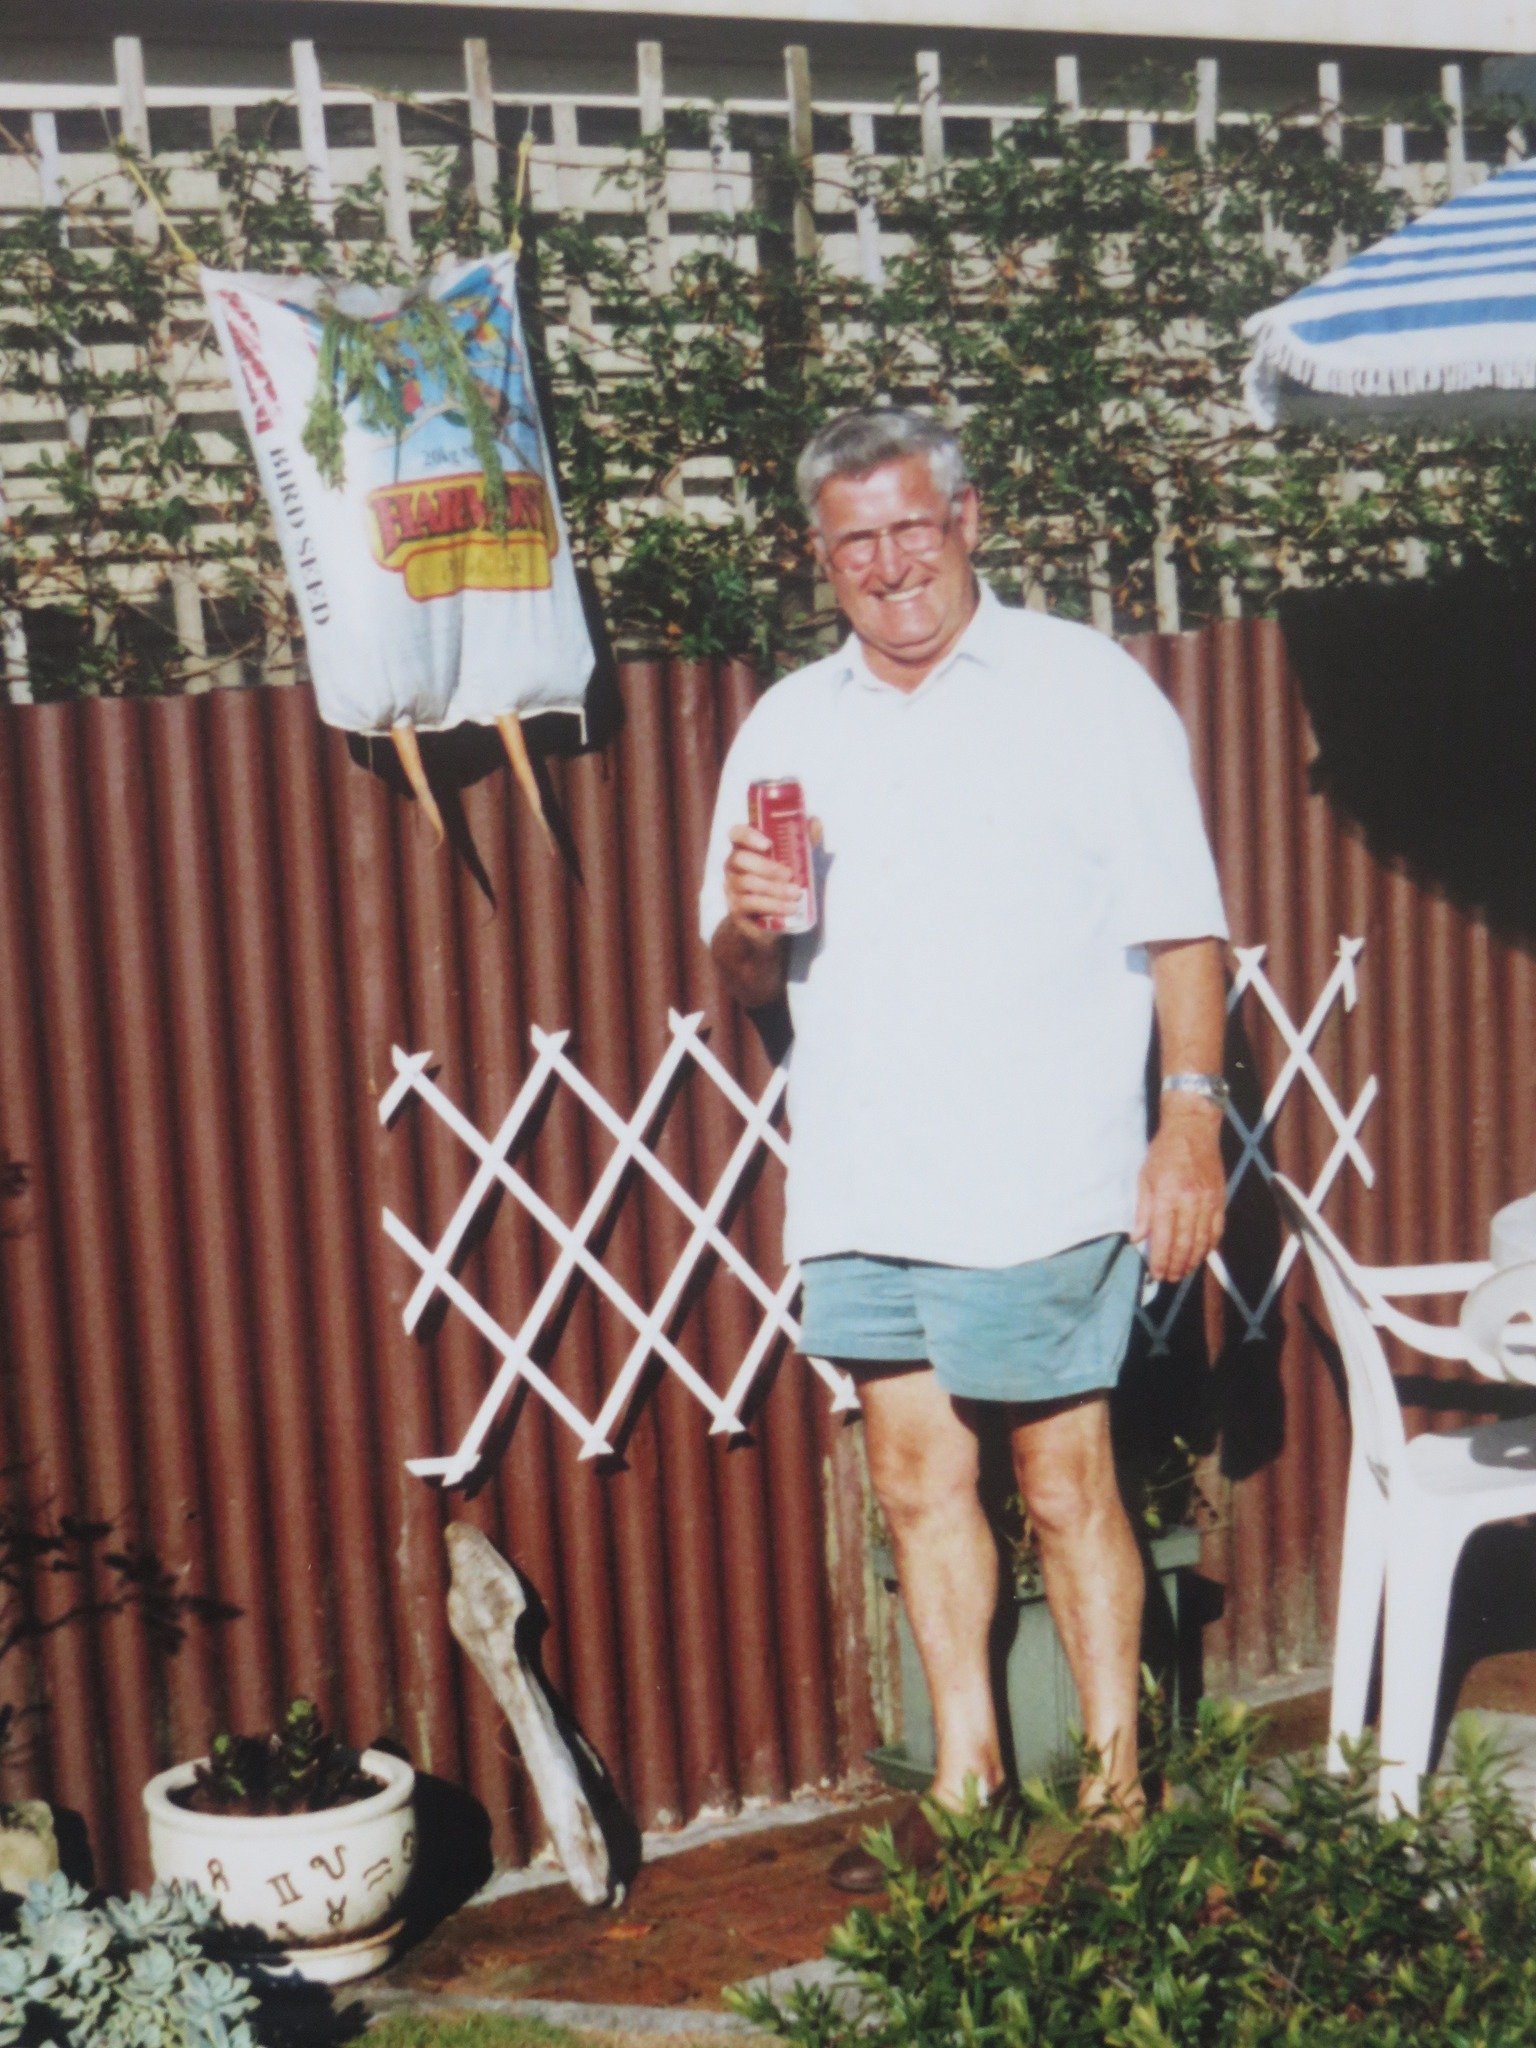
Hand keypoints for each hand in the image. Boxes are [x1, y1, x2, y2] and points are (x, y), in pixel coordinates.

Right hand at [722, 820, 818, 942]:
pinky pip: (749, 904)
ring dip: (773, 888)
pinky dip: (771, 905)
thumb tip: (815, 821)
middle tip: (790, 874)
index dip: (747, 835)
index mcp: (745, 848)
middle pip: (739, 859)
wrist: (771, 920)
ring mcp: (731, 888)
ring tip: (796, 893)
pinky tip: (789, 908)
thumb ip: (804, 841)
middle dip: (766, 866)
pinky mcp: (735, 909)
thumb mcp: (797, 861)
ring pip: (746, 883)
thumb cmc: (783, 882)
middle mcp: (733, 866)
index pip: (736, 834)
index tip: (768, 844)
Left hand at [1132, 1102, 1225, 1283]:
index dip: (1160, 1259)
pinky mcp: (1220, 1199)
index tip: (1155, 1273)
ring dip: (1192, 1261)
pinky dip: (1209, 1246)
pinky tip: (1200, 1255)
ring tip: (1183, 1272)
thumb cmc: (1164, 1151)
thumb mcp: (1144, 1177)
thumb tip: (1138, 1238)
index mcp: (1167, 1195)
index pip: (1163, 1237)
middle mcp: (1190, 1200)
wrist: (1193, 1127)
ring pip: (1202, 1241)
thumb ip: (1142, 1210)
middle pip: (1184, 1243)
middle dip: (1176, 1265)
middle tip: (1169, 1278)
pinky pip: (1216, 1230)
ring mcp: (1208, 1201)